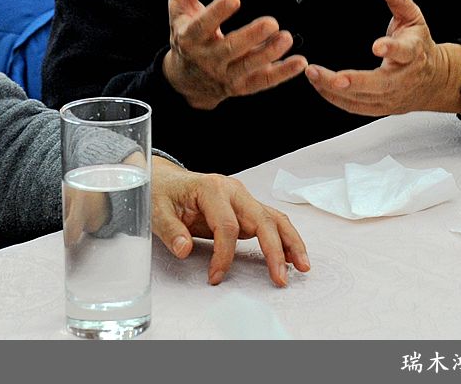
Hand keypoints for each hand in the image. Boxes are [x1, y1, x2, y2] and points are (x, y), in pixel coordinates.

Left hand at [151, 156, 309, 286]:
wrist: (166, 181)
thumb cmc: (163, 193)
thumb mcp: (158, 210)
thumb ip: (171, 230)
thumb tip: (183, 249)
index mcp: (212, 188)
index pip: (227, 226)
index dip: (223, 255)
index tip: (215, 276)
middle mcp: (233, 190)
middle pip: (261, 219)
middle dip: (274, 249)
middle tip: (279, 278)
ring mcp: (242, 198)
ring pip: (274, 218)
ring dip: (290, 242)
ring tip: (302, 266)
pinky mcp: (246, 208)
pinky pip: (270, 222)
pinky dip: (284, 238)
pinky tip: (293, 256)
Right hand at [162, 0, 307, 108]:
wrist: (185, 79)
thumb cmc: (184, 35)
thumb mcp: (180, 6)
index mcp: (190, 37)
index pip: (202, 26)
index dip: (217, 13)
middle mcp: (207, 59)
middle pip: (230, 49)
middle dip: (250, 37)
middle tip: (271, 22)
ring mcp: (225, 75)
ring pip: (248, 66)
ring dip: (269, 53)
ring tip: (286, 38)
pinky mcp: (241, 86)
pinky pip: (263, 82)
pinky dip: (282, 74)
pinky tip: (299, 62)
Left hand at [305, 0, 460, 114]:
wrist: (435, 79)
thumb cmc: (420, 45)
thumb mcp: (412, 17)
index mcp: (413, 53)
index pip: (404, 51)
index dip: (391, 48)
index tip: (377, 46)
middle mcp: (403, 77)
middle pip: (379, 84)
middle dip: (352, 81)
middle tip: (327, 74)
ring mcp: (392, 96)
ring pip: (363, 98)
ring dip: (335, 89)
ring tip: (313, 74)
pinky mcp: (381, 107)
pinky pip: (356, 107)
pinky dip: (336, 99)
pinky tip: (319, 86)